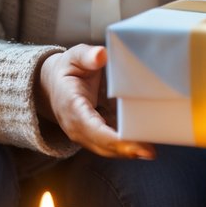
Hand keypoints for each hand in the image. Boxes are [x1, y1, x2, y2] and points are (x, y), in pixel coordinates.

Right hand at [36, 44, 153, 159]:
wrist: (55, 85)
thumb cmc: (68, 70)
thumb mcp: (74, 57)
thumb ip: (87, 55)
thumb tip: (101, 55)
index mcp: (71, 108)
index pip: (93, 130)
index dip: (114, 140)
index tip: (133, 145)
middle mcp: (77, 127)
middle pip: (103, 145)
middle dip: (126, 150)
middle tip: (149, 151)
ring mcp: (87, 134)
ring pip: (109, 148)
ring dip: (129, 150)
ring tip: (151, 150)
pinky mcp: (97, 134)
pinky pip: (113, 142)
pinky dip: (128, 144)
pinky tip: (146, 140)